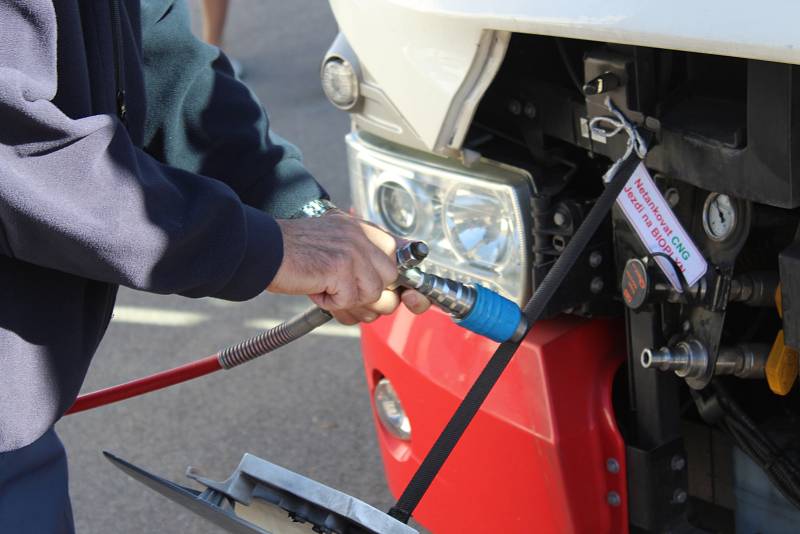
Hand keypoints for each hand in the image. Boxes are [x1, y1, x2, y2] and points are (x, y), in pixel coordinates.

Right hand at [268, 212, 429, 322]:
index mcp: (367, 230)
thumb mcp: (338, 247)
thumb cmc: (297, 254)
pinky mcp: (341, 267)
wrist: (264, 249)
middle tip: (344, 294)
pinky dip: (332, 304)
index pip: (408, 255)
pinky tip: (317, 289)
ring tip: (327, 290)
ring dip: (350, 304)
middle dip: (373, 299)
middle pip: (393, 284)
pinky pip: (350, 302)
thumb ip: (367, 262)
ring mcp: (355, 250)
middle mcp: (365, 236)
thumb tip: (399, 294)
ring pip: (375, 297)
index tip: (414, 297)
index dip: (412, 283)